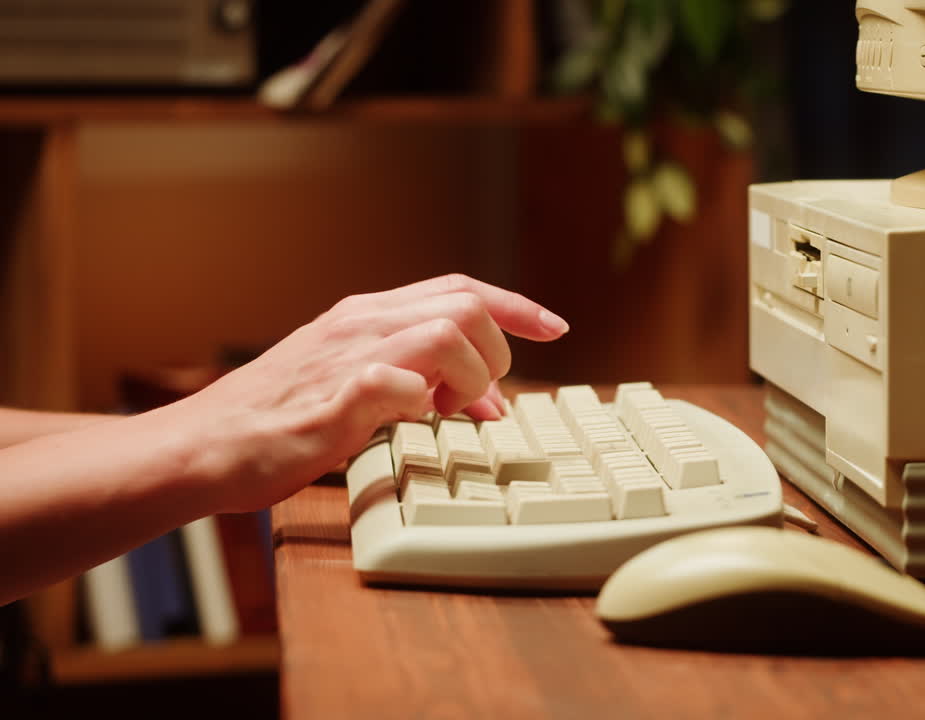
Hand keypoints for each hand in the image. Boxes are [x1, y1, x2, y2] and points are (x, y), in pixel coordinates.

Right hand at [160, 274, 567, 512]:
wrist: (203, 445)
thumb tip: (489, 402)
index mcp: (368, 315)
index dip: (516, 305)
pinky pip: (396, 383)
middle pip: (466, 304)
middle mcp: (361, 324)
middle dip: (496, 352)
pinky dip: (418, 400)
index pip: (461, 288)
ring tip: (448, 411)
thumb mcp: (358, 385)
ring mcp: (346, 358)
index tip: (556, 327)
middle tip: (479, 398)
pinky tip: (410, 420)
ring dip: (467, 377)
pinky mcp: (332, 400)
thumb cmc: (281, 419)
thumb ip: (421, 381)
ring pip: (445, 333)